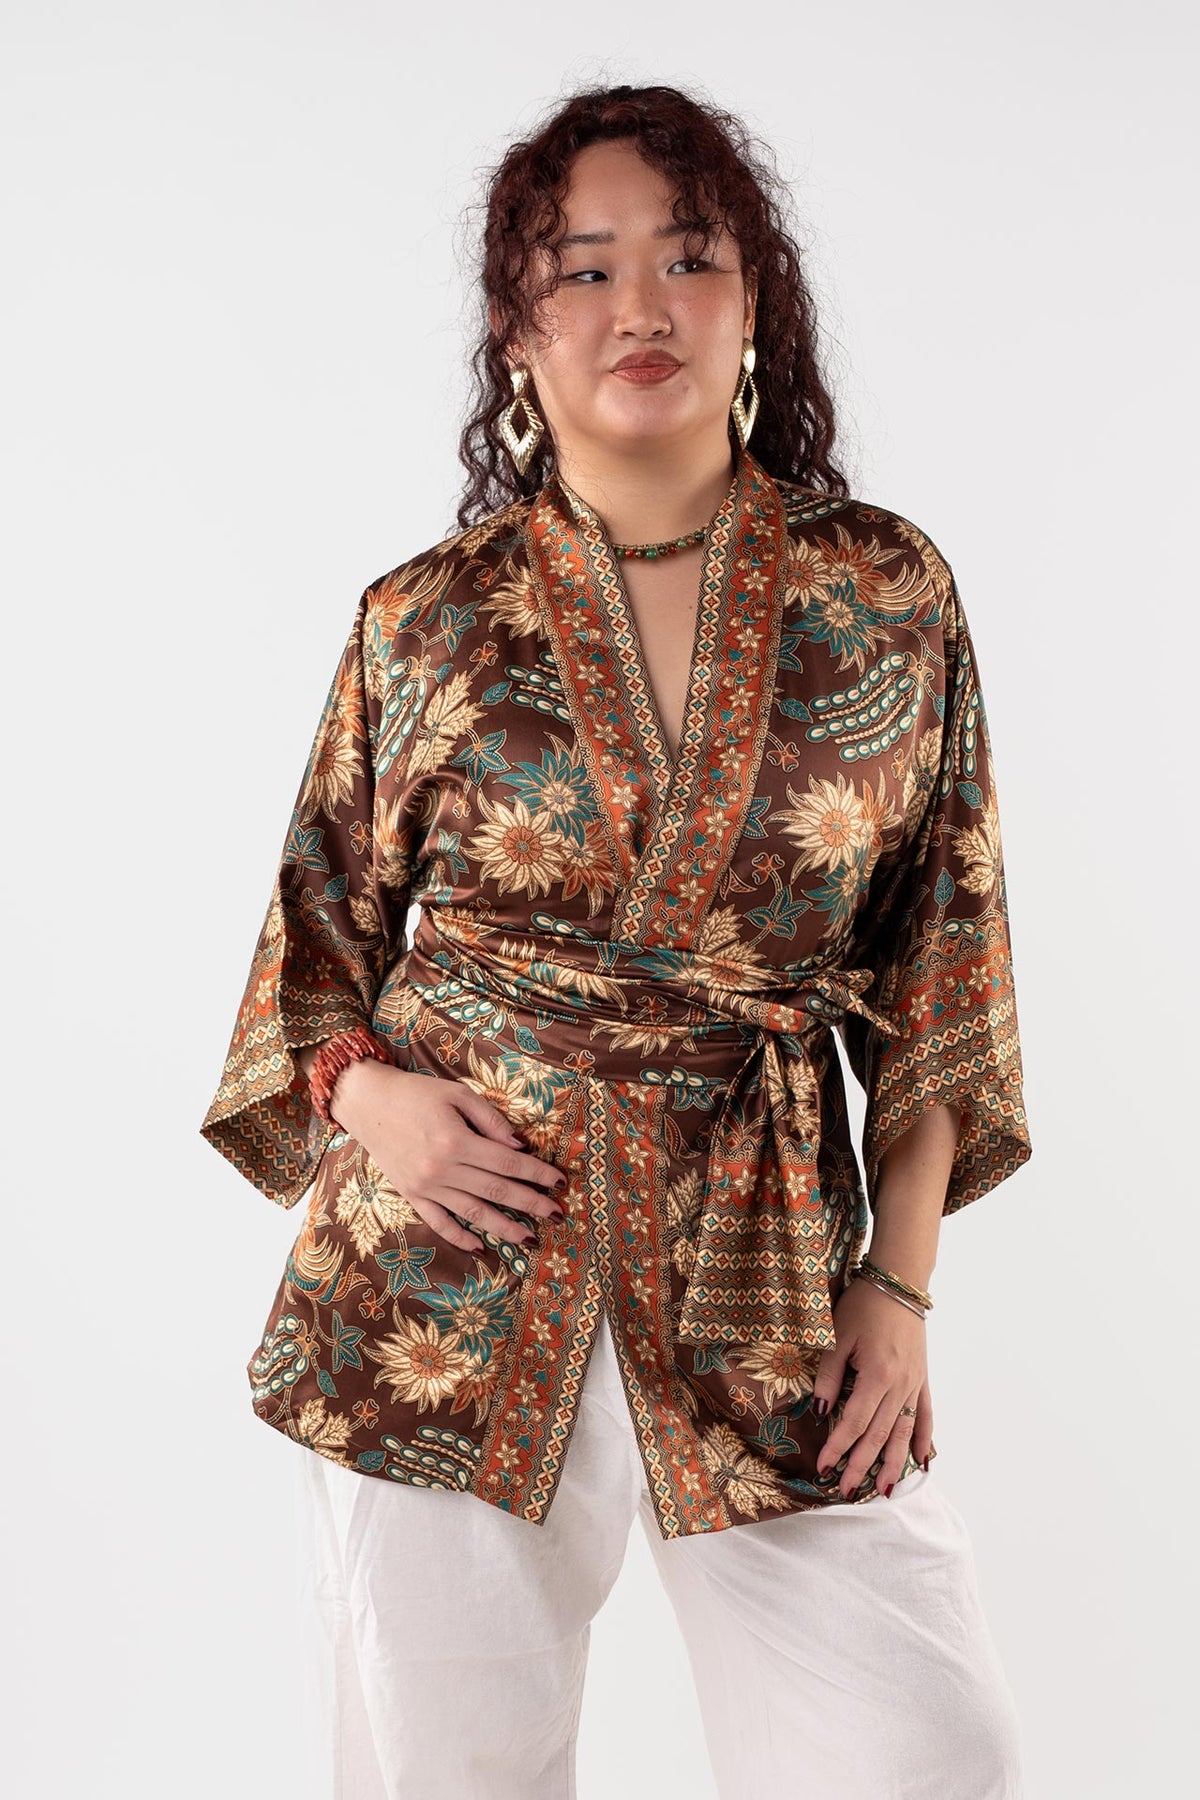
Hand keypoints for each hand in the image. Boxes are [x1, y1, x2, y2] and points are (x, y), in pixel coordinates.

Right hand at [330, 1058, 567, 1251]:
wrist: (368, 1104)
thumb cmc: (417, 1094)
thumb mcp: (457, 1094)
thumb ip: (491, 1120)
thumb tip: (520, 1146)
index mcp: (457, 1142)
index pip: (509, 1163)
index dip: (537, 1174)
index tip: (560, 1182)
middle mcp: (443, 1170)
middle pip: (497, 1191)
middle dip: (531, 1204)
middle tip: (558, 1215)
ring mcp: (426, 1187)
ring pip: (473, 1213)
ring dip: (504, 1228)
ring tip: (530, 1239)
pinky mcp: (412, 1195)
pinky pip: (439, 1223)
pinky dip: (460, 1238)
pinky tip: (481, 1248)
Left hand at [812, 1275, 932, 1497]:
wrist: (898, 1284)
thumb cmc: (863, 1306)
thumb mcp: (837, 1336)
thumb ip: (829, 1375)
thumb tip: (823, 1412)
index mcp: (878, 1375)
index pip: (855, 1422)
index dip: (838, 1447)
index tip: (822, 1468)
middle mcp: (901, 1386)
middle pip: (880, 1435)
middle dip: (862, 1465)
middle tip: (847, 1491)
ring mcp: (915, 1385)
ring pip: (904, 1432)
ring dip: (893, 1463)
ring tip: (884, 1490)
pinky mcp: (923, 1380)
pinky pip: (926, 1416)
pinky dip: (924, 1441)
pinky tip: (922, 1462)